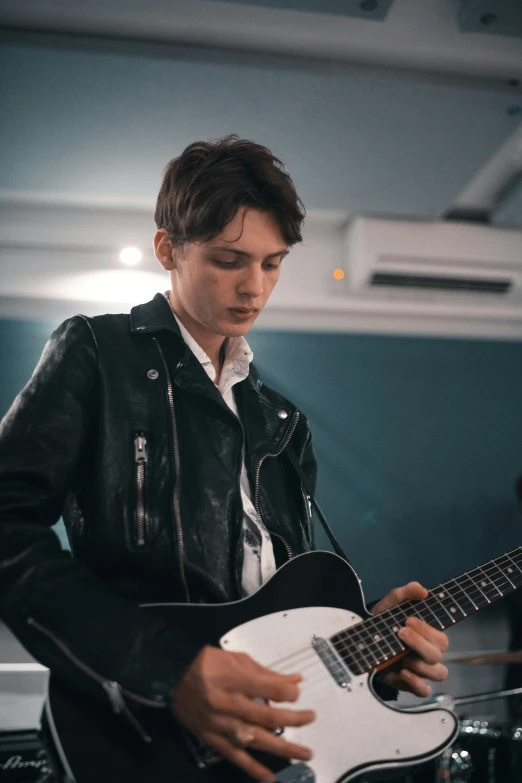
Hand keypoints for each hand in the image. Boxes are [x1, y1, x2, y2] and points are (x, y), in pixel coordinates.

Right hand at [170, 645, 314, 780]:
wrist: (173, 676)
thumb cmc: (207, 664)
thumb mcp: (238, 659)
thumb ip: (267, 673)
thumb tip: (294, 681)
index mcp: (233, 678)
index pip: (269, 689)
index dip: (288, 693)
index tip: (297, 694)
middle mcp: (227, 703)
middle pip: (267, 715)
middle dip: (293, 718)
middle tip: (311, 718)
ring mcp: (220, 724)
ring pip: (255, 739)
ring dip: (282, 748)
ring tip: (304, 753)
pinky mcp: (212, 739)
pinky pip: (235, 757)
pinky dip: (253, 769)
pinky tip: (270, 777)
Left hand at [372, 581, 448, 696]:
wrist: (363, 640)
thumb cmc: (384, 621)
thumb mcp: (391, 604)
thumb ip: (405, 593)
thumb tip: (423, 590)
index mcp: (428, 637)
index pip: (441, 638)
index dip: (428, 630)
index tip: (408, 620)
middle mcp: (428, 655)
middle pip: (439, 654)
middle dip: (420, 643)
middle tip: (401, 632)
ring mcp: (420, 670)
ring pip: (438, 673)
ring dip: (421, 663)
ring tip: (402, 655)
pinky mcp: (409, 684)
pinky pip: (424, 690)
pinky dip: (416, 682)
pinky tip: (403, 671)